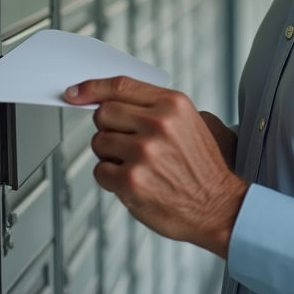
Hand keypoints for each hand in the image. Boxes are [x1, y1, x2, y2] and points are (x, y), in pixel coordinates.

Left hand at [65, 76, 248, 258]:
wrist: (219, 207)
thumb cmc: (202, 168)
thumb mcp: (189, 123)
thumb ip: (154, 108)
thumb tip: (111, 100)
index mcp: (173, 105)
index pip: (121, 86)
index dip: (92, 88)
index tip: (75, 93)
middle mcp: (158, 124)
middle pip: (104, 113)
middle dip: (109, 128)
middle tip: (128, 143)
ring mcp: (144, 152)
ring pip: (99, 142)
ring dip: (111, 155)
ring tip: (138, 165)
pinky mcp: (131, 180)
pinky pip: (100, 171)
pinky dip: (111, 178)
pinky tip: (135, 182)